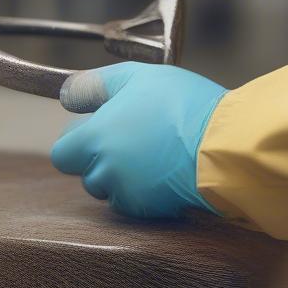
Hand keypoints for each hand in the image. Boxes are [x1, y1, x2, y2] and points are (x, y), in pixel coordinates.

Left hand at [51, 62, 227, 218]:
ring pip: (109, 189)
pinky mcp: (149, 210)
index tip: (96, 132)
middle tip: (132, 138)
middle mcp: (105, 171)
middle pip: (86, 173)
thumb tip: (67, 96)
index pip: (62, 154)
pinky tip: (164, 171)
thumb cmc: (182, 105)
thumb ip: (94, 86)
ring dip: (121, 177)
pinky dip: (143, 191)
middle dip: (101, 159)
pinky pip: (134, 203)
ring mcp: (127, 193)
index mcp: (95, 139)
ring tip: (152, 153)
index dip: (76, 143)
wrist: (225, 143)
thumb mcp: (136, 77)